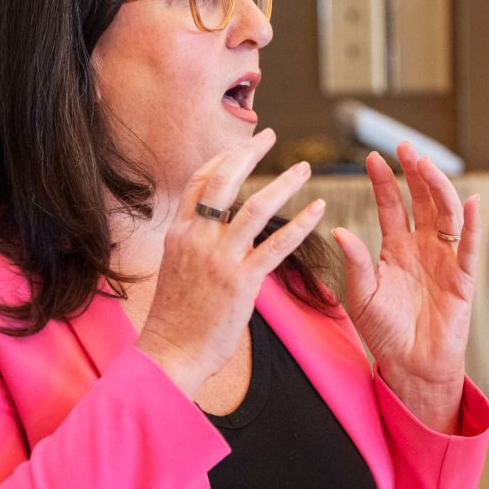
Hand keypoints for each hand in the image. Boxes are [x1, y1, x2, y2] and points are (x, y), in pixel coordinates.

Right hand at [136, 128, 325, 398]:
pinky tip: (318, 209)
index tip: (244, 145)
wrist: (170, 352)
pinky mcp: (242, 282)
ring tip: (305, 169)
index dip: (223, 159)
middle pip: (224, 181)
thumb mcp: (175, 269)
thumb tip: (212, 228)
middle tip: (271, 136)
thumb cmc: (175, 318)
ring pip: (255, 207)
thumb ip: (193, 244)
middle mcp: (197, 239)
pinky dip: (300, 224)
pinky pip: (277, 246)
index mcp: (178, 233)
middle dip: (249, 153)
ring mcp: (219, 258)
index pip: (199, 182)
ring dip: (284, 183)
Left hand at [332, 142, 480, 432]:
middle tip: (404, 146)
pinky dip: (473, 225)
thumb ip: (355, 263)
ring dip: (438, 189)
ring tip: (426, 166)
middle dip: (414, 173)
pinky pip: (470, 248)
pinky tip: (471, 202)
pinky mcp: (463, 279)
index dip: (384, 182)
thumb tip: (338, 231)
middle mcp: (421, 248)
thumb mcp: (362, 295)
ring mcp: (444, 260)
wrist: (409, 365)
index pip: (392, 206)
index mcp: (395, 248)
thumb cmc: (384, 332)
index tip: (373, 157)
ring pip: (446, 215)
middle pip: (422, 201)